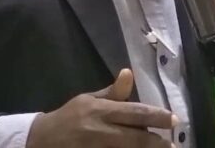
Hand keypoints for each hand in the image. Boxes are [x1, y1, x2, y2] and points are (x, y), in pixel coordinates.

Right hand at [27, 69, 175, 147]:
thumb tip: (129, 73)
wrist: (40, 140)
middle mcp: (100, 129)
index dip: (156, 116)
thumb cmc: (70, 117)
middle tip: (174, 145)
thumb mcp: (88, 100)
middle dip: (156, 142)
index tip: (174, 119)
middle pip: (134, 137)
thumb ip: (113, 92)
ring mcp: (95, 147)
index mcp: (101, 110)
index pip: (134, 112)